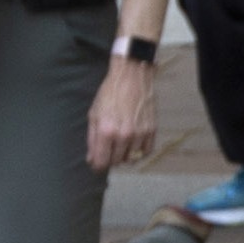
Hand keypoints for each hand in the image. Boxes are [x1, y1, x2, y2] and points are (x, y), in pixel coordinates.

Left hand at [85, 50, 157, 172]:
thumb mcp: (94, 114)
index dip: (97, 165)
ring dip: (124, 155)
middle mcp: (124, 136)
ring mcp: (140, 134)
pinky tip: (133, 143)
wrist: (131, 77)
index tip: (97, 162)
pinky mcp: (151, 130)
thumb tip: (92, 159)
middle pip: (116, 162)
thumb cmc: (109, 93)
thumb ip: (92, 139)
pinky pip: (145, 152)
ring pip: (131, 159)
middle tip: (108, 148)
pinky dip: (138, 151)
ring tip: (121, 143)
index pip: (101, 162)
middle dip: (109, 158)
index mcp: (107, 131)